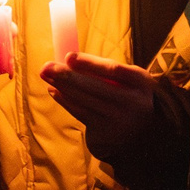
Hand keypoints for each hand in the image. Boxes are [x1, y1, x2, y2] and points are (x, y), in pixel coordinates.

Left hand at [42, 54, 161, 154]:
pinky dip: (65, 101)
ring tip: (46, 75)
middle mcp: (132, 103)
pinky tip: (54, 90)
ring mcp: (118, 120)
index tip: (68, 56)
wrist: (143, 133)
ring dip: (61, 87)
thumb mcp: (129, 80)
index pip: (113, 70)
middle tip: (47, 66)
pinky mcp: (105, 133)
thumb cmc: (130, 96)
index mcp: (141, 83)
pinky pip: (80, 113)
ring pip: (84, 100)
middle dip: (67, 75)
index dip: (89, 63)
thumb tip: (69, 59)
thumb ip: (104, 69)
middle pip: (95, 86)